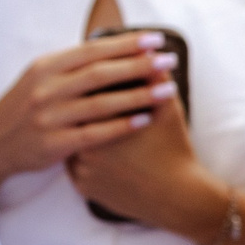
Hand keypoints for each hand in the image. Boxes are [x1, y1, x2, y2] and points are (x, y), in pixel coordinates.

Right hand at [0, 35, 176, 182]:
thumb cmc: (23, 108)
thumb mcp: (37, 78)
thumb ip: (69, 66)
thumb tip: (112, 48)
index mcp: (44, 67)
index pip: (91, 50)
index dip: (126, 44)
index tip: (155, 39)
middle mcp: (46, 89)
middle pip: (101, 73)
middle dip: (139, 65)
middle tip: (169, 60)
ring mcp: (49, 117)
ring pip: (102, 103)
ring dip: (139, 95)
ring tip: (167, 89)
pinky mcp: (53, 144)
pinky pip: (95, 133)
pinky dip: (122, 125)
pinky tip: (145, 119)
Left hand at [64, 87, 222, 238]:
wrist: (176, 196)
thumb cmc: (174, 148)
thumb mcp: (167, 108)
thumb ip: (154, 77)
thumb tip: (147, 49)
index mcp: (99, 119)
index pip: (83, 92)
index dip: (88, 83)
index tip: (90, 75)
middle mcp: (83, 144)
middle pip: (69, 115)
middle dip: (74, 103)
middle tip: (83, 94)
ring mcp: (79, 168)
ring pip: (68, 139)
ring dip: (73, 128)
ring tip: (80, 116)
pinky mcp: (82, 186)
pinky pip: (72, 164)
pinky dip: (78, 153)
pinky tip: (84, 142)